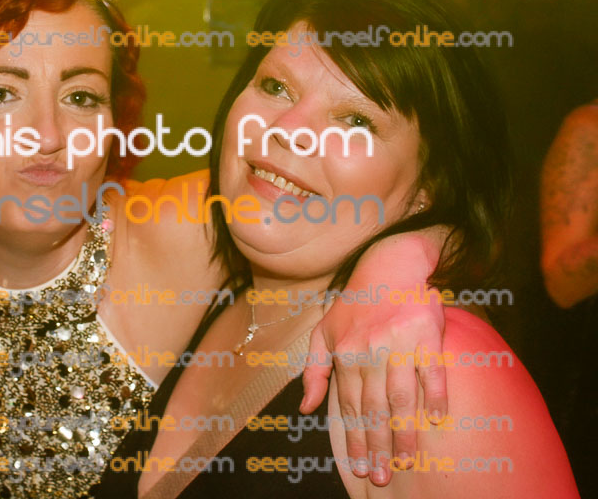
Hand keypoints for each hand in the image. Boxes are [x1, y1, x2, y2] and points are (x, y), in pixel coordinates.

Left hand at [299, 233, 447, 485]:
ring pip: (401, 396)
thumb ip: (313, 371)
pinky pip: (433, 371)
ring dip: (403, 432)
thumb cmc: (354, 305)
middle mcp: (370, 351)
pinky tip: (436, 421)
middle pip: (374, 408)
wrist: (388, 265)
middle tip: (379, 476)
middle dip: (376, 445)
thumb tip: (306, 408)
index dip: (354, 438)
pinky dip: (435, 396)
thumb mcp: (323, 333)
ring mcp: (399, 343)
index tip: (357, 466)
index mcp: (346, 355)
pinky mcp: (427, 335)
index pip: (349, 406)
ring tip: (404, 461)